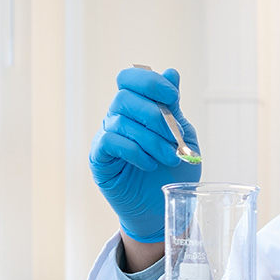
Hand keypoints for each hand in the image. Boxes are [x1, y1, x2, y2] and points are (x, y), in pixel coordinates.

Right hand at [89, 67, 201, 242]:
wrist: (163, 206)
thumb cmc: (172, 170)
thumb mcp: (180, 135)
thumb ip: (173, 107)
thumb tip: (171, 72)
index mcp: (137, 106)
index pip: (130, 78)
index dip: (150, 82)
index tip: (173, 98)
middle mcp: (117, 117)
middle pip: (124, 97)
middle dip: (156, 115)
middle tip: (175, 138)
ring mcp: (106, 137)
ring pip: (121, 121)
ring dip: (151, 139)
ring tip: (169, 157)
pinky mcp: (99, 158)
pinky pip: (110, 142)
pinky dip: (134, 151)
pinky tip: (149, 164)